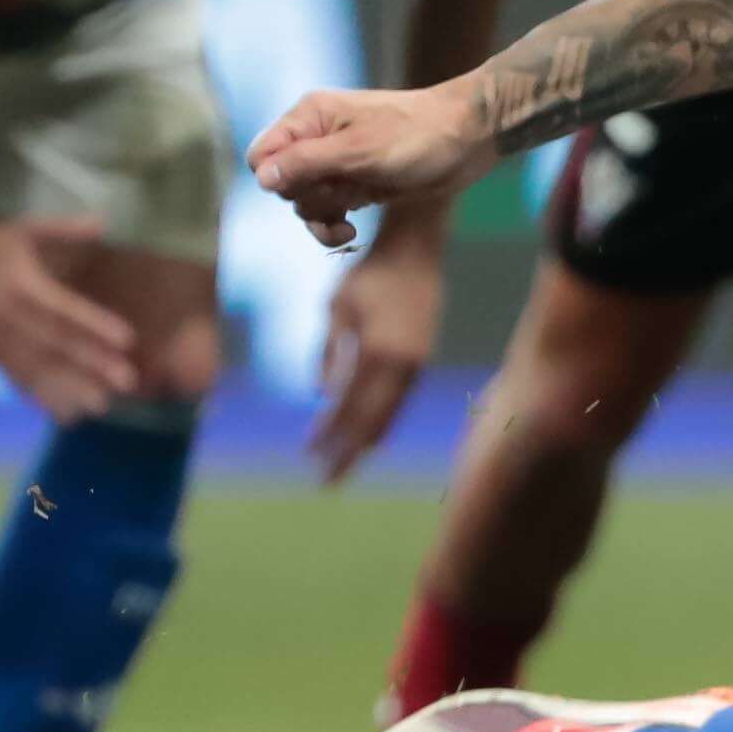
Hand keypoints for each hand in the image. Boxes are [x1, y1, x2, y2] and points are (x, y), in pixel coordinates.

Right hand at [0, 216, 139, 417]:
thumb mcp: (25, 227)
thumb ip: (64, 229)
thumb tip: (103, 221)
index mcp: (20, 283)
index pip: (63, 309)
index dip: (95, 325)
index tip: (128, 339)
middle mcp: (5, 315)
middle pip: (54, 345)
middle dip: (92, 365)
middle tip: (128, 381)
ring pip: (35, 369)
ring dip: (69, 389)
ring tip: (103, 405)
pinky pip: (14, 378)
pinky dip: (39, 397)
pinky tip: (65, 414)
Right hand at [250, 83, 492, 250]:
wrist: (467, 142)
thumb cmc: (416, 136)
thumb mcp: (358, 150)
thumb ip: (307, 163)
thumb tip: (262, 178)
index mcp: (310, 118)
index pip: (263, 155)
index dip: (276, 178)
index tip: (308, 185)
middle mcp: (317, 140)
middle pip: (281, 184)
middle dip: (305, 199)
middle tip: (339, 195)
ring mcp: (336, 165)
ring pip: (303, 203)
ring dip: (320, 219)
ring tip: (346, 225)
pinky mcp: (356, 187)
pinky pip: (327, 214)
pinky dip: (333, 226)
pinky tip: (351, 232)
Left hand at [307, 244, 444, 480]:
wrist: (416, 250)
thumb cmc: (368, 273)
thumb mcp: (336, 309)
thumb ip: (327, 352)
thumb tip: (319, 393)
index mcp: (378, 354)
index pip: (349, 407)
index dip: (329, 434)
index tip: (309, 455)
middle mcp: (403, 366)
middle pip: (373, 423)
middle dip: (349, 453)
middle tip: (328, 481)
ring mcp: (418, 365)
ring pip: (390, 417)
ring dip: (365, 440)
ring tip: (345, 462)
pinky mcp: (423, 360)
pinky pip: (399, 402)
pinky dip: (381, 421)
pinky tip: (367, 433)